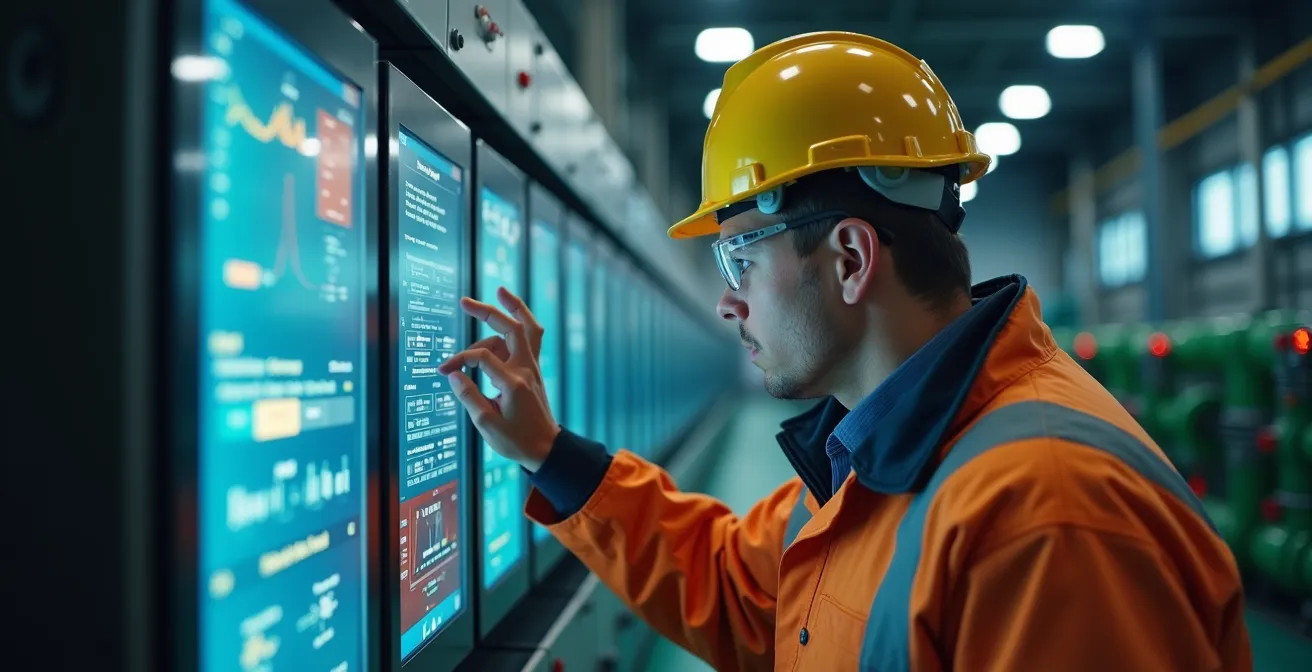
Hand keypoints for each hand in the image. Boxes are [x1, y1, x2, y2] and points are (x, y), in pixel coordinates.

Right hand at [437, 286, 559, 471]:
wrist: (546, 448)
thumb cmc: (516, 440)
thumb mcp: (486, 424)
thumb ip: (468, 396)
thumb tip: (453, 374)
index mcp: (513, 383)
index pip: (482, 357)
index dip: (459, 360)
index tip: (444, 370)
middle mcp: (526, 369)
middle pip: (512, 327)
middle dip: (488, 311)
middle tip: (464, 301)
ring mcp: (532, 368)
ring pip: (524, 329)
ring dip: (505, 314)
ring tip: (479, 307)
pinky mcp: (532, 370)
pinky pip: (530, 338)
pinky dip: (520, 323)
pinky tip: (511, 313)